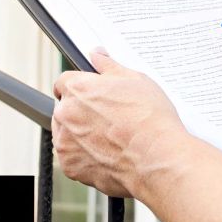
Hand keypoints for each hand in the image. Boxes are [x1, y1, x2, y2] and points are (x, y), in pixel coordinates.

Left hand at [52, 50, 188, 198]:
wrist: (156, 158)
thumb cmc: (150, 120)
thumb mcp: (135, 80)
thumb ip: (109, 66)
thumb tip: (98, 55)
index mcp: (78, 89)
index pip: (64, 82)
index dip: (80, 87)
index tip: (90, 95)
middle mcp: (66, 114)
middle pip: (65, 108)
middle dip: (81, 112)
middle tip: (108, 119)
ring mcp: (66, 142)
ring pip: (67, 134)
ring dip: (81, 135)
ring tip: (110, 139)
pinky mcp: (70, 166)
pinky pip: (72, 158)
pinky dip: (85, 157)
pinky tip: (107, 154)